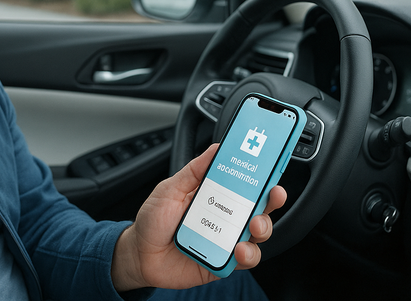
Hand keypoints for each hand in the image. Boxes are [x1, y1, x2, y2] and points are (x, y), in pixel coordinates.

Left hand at [110, 143, 286, 291]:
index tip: (272, 165)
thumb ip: (193, 171)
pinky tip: (239, 250)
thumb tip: (215, 149)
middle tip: (272, 194)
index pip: (245, 182)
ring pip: (258, 233)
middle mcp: (225, 217)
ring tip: (254, 226)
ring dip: (263, 227)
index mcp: (215, 195)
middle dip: (272, 199)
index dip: (262, 175)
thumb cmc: (153, 220)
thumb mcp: (170, 189)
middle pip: (259, 206)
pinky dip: (247, 255)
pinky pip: (245, 260)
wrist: (139, 255)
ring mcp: (226, 239)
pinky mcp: (224, 262)